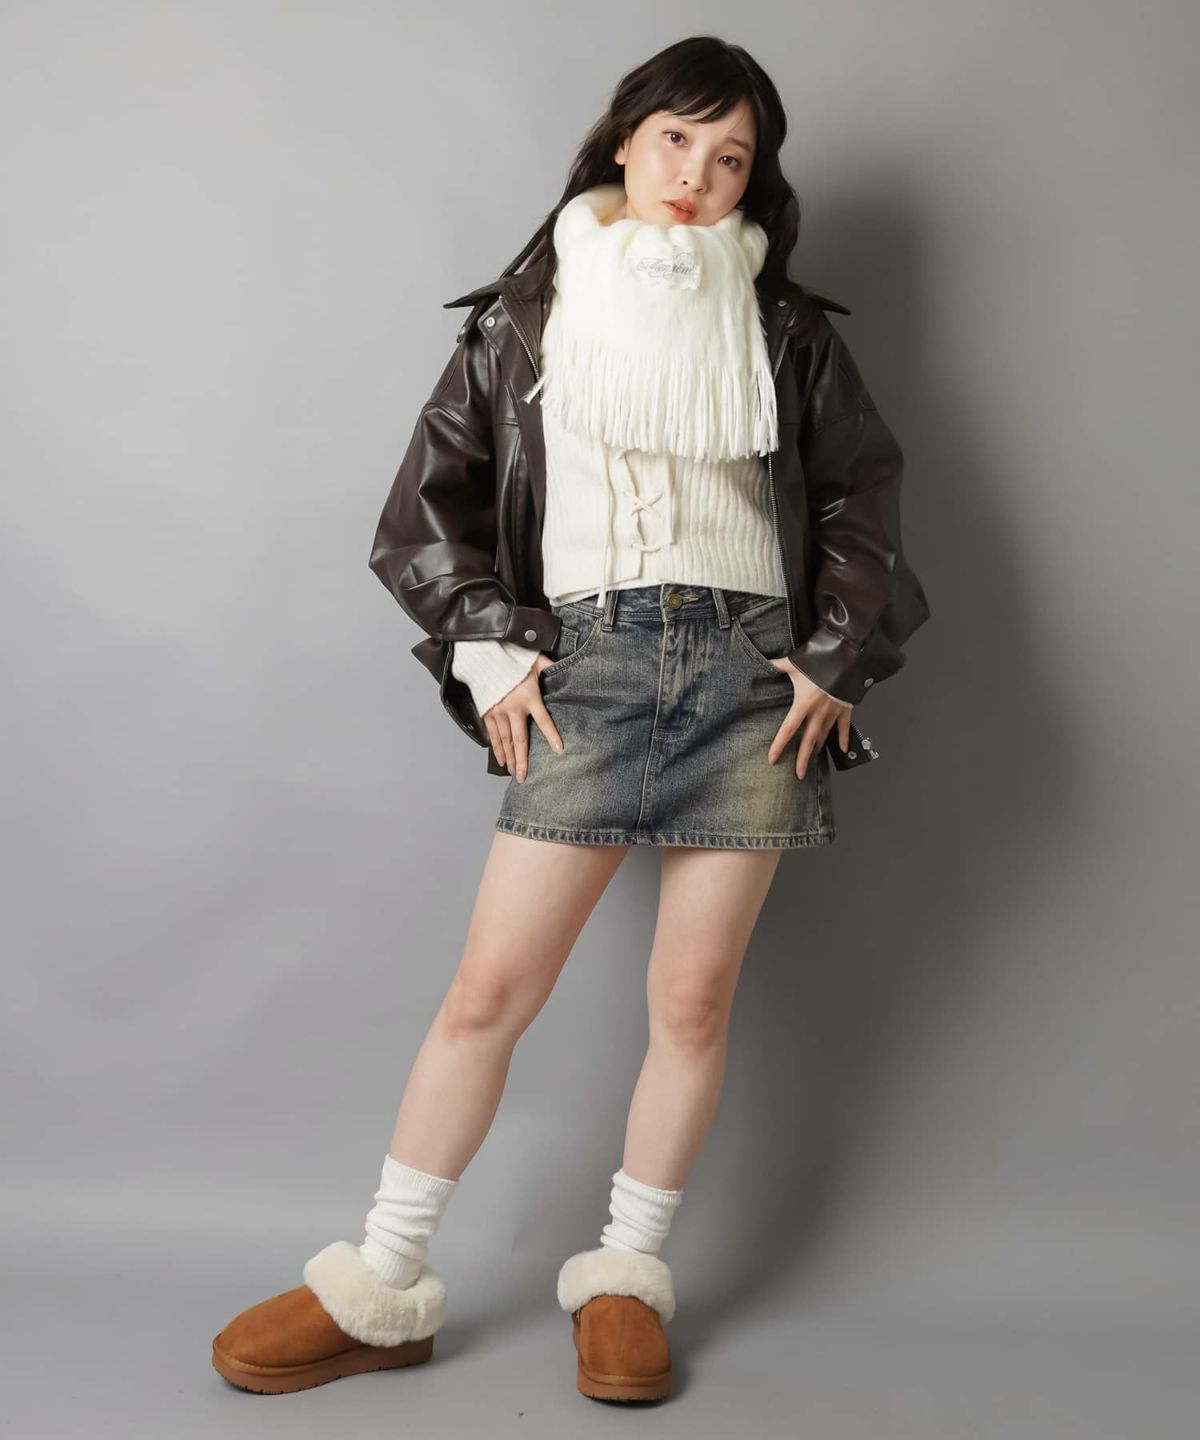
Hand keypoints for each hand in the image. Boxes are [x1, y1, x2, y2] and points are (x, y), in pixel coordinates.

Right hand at [481, 654, 564, 781]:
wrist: (484, 656)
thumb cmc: (513, 658)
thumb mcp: (535, 660)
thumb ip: (550, 666)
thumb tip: (567, 666)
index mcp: (529, 697)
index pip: (544, 720)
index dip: (551, 735)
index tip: (559, 750)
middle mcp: (513, 708)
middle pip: (519, 739)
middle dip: (522, 760)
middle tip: (524, 777)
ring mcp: (498, 712)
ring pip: (505, 741)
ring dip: (509, 758)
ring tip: (514, 773)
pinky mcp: (487, 712)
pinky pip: (493, 735)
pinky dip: (497, 748)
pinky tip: (501, 760)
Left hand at [765, 658, 852, 778]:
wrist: (847, 659)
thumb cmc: (820, 661)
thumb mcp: (795, 663)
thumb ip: (778, 665)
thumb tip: (764, 661)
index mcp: (803, 704)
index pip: (788, 729)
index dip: (779, 745)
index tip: (773, 758)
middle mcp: (818, 712)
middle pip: (808, 741)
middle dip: (802, 759)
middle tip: (798, 774)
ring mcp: (833, 712)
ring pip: (824, 736)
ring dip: (817, 748)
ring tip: (811, 758)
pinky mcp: (845, 708)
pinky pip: (844, 727)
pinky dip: (843, 738)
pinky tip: (842, 749)